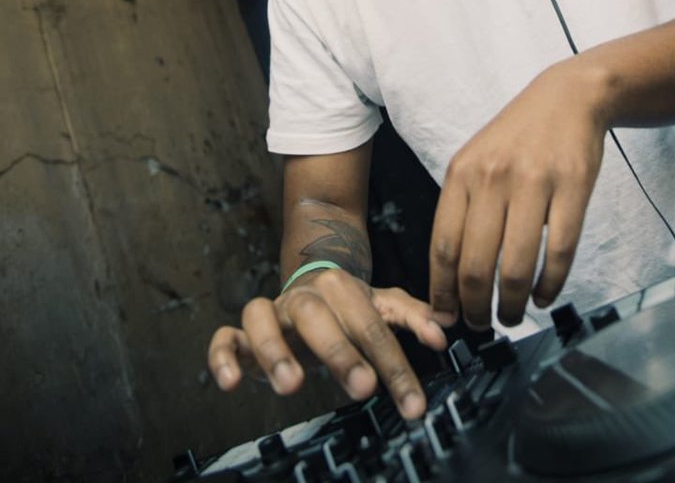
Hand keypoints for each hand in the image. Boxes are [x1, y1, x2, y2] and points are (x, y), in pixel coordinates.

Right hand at [208, 269, 450, 418]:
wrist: (310, 280)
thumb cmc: (349, 304)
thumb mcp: (383, 305)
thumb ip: (412, 317)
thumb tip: (444, 333)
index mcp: (341, 289)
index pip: (372, 325)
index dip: (395, 364)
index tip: (412, 402)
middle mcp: (304, 297)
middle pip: (317, 317)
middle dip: (340, 351)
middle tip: (363, 386)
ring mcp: (273, 313)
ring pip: (263, 319)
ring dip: (276, 350)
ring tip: (292, 386)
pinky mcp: (244, 333)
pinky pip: (225, 337)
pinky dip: (222, 356)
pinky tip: (231, 383)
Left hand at [429, 61, 608, 329]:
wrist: (566, 98)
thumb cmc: (516, 138)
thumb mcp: (475, 162)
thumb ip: (461, 210)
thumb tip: (449, 275)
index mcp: (462, 174)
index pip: (443, 246)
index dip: (443, 291)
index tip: (446, 317)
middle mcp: (493, 178)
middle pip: (476, 264)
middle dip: (476, 308)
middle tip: (482, 326)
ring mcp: (534, 182)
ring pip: (517, 265)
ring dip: (512, 305)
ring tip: (512, 317)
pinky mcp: (572, 187)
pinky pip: (559, 251)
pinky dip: (551, 285)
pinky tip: (544, 297)